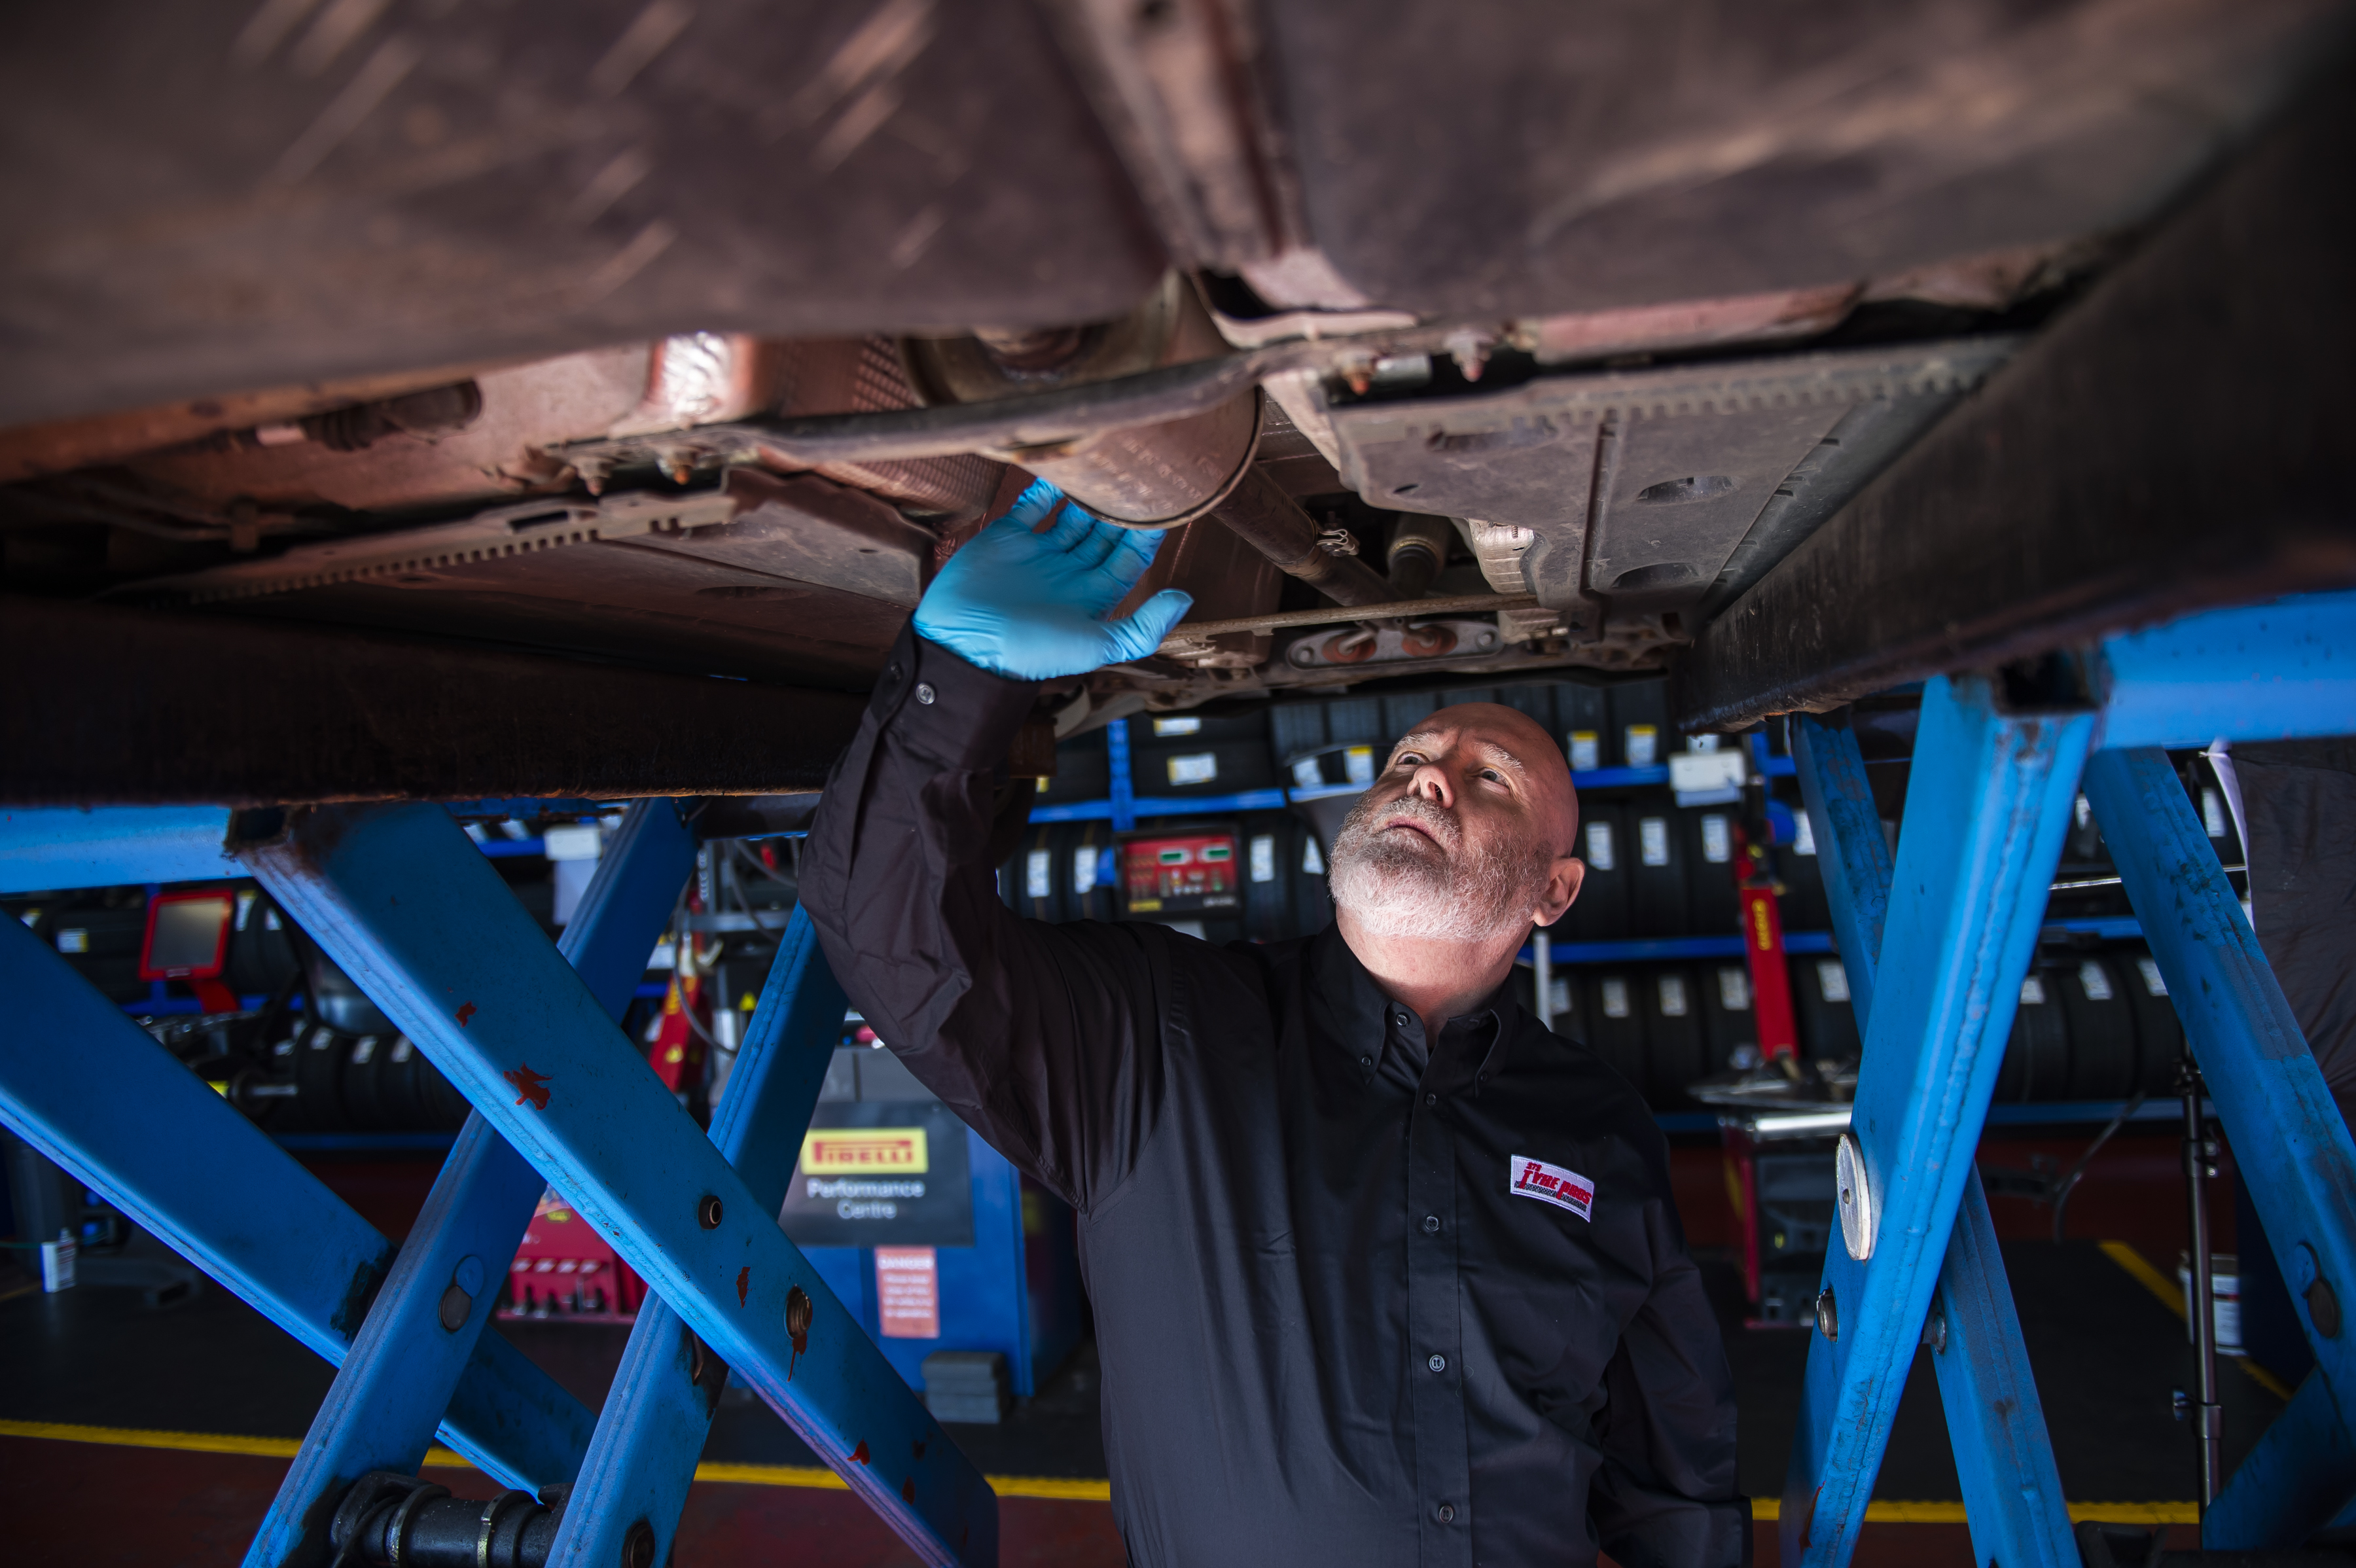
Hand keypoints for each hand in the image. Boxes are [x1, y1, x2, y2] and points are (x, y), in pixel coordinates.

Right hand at [912, 478, 1193, 679]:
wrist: (965, 643)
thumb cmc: (1033, 652)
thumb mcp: (1097, 646)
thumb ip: (1144, 627)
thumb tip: (1185, 597)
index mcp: (1094, 595)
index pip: (1130, 556)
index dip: (1148, 532)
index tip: (1165, 502)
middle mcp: (1070, 571)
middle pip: (1106, 531)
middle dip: (1122, 507)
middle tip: (1140, 473)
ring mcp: (1039, 552)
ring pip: (1073, 515)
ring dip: (1090, 494)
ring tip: (1108, 466)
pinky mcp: (1008, 537)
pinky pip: (1034, 505)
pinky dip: (1049, 487)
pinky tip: (1066, 469)